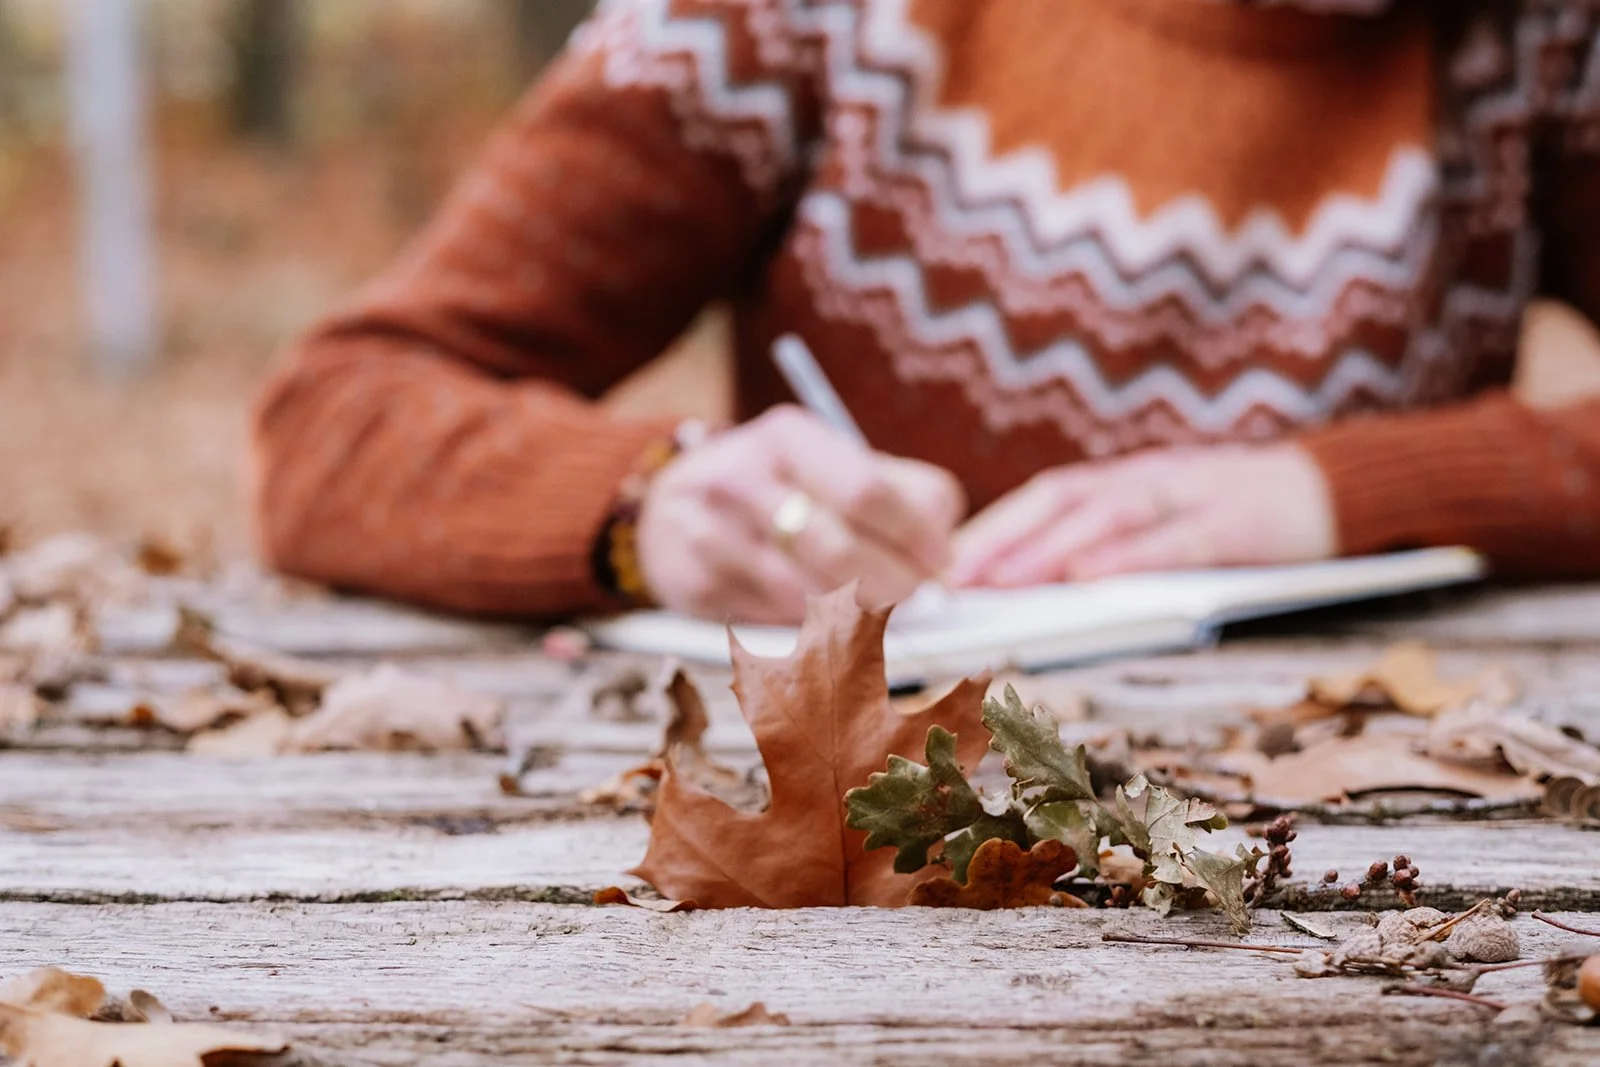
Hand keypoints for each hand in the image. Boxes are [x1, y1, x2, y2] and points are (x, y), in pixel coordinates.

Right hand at [636, 406, 964, 623]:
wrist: (671, 505)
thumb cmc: (780, 485)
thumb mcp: (832, 462)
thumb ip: (902, 493)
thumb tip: (945, 558)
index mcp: (788, 437)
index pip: (867, 492)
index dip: (916, 535)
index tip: (940, 561)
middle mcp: (742, 480)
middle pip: (842, 552)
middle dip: (895, 584)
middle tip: (916, 593)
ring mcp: (711, 535)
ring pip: (812, 597)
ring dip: (860, 611)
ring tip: (876, 602)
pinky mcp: (696, 586)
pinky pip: (778, 621)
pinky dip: (814, 625)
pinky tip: (824, 612)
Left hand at [948, 443, 1335, 586]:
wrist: (1338, 489)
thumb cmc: (1241, 520)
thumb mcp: (1171, 522)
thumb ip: (1116, 545)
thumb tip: (1041, 594)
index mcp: (1128, 481)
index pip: (1046, 497)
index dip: (992, 526)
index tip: (939, 565)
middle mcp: (1149, 478)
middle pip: (1061, 500)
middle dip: (1000, 539)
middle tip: (947, 580)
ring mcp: (1193, 493)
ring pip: (1106, 515)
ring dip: (1046, 548)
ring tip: (998, 583)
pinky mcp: (1238, 520)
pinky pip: (1175, 539)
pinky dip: (1126, 558)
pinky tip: (1087, 580)